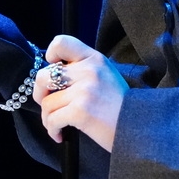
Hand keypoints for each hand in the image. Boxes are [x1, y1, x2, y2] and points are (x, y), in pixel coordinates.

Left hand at [32, 34, 127, 151]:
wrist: (138, 127)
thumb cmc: (119, 106)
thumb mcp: (106, 76)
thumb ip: (83, 70)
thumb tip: (51, 77)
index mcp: (94, 58)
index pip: (61, 43)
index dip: (50, 57)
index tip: (53, 72)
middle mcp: (88, 70)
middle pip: (43, 76)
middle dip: (40, 94)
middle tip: (49, 105)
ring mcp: (84, 90)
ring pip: (47, 103)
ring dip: (48, 118)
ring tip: (57, 125)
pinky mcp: (80, 111)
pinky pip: (52, 120)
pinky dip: (53, 130)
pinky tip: (61, 135)